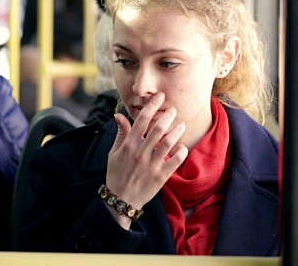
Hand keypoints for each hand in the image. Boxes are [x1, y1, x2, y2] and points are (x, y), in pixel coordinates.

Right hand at [105, 92, 187, 227]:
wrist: (120, 200)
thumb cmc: (117, 174)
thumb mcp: (114, 153)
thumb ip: (121, 133)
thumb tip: (119, 115)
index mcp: (128, 145)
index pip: (142, 120)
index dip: (152, 105)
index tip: (160, 96)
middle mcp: (140, 153)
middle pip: (157, 128)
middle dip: (167, 115)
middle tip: (173, 109)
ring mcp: (151, 165)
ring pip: (168, 143)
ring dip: (177, 131)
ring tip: (182, 124)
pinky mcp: (161, 177)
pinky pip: (175, 161)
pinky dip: (182, 152)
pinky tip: (183, 146)